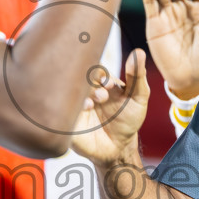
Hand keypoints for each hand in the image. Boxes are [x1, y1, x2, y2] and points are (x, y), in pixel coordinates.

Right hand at [71, 48, 150, 165]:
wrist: (118, 147)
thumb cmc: (128, 119)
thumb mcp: (138, 97)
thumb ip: (137, 76)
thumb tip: (139, 52)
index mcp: (98, 80)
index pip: (93, 67)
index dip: (100, 73)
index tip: (111, 84)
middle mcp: (84, 89)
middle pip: (78, 77)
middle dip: (89, 83)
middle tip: (103, 95)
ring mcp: (74, 103)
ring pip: (68, 91)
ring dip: (80, 95)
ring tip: (92, 105)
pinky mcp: (66, 119)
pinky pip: (60, 109)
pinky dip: (70, 107)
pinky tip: (83, 111)